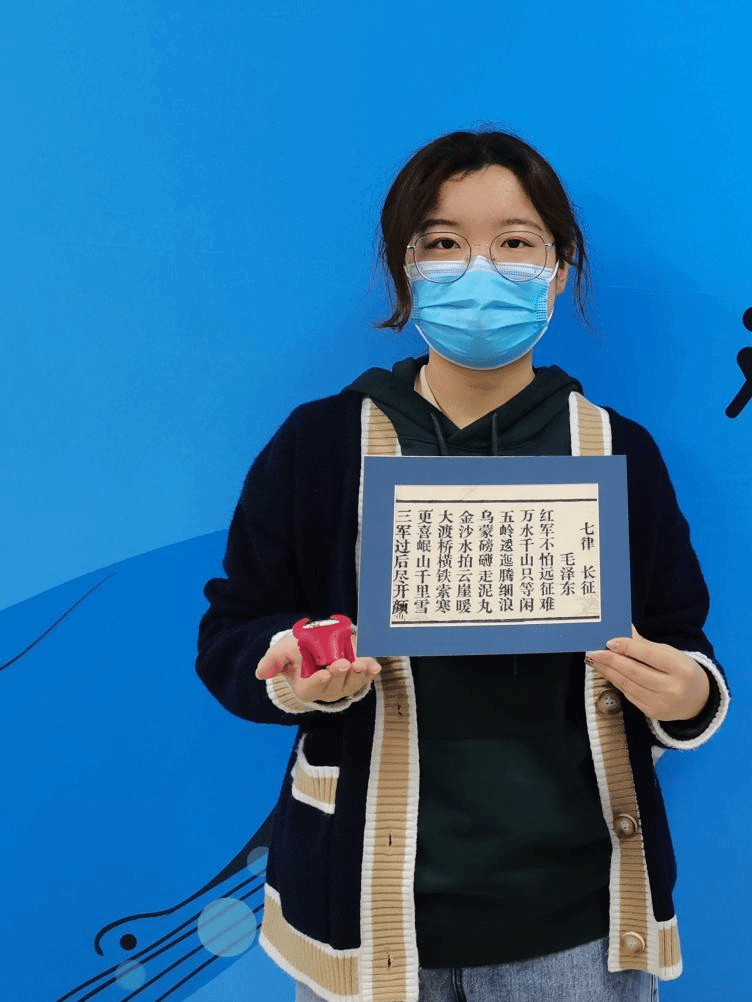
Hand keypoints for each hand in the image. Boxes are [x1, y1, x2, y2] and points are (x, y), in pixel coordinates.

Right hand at [255, 634, 380, 702]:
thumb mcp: (282, 652)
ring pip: (352, 684)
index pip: (312, 687)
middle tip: (344, 663)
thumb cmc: (296, 651)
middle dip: (340, 675)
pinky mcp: (357, 677)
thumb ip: (273, 661)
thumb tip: (260, 673)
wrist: (316, 644)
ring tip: (360, 664)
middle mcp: (326, 689)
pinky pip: (365, 677)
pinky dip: (370, 672)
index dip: (318, 681)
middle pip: (334, 686)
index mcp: (306, 687)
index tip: (325, 673)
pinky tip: (374, 667)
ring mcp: (343, 685)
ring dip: (358, 675)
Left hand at [585, 628, 710, 720]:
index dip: (627, 648)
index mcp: (681, 668)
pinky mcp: (652, 712)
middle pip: (635, 672)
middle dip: (611, 661)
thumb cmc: (681, 671)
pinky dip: (616, 681)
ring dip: (608, 671)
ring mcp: (662, 703)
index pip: (649, 656)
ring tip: (595, 660)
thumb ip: (646, 646)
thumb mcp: (671, 654)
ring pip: (628, 684)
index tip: (609, 641)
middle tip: (594, 652)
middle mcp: (672, 688)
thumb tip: (622, 632)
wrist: (698, 700)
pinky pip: (629, 694)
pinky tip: (607, 672)